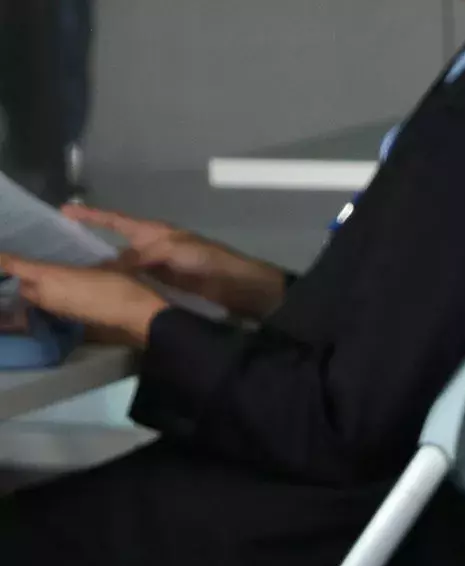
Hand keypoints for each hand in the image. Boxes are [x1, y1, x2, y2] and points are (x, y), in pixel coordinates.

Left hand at [0, 255, 166, 345]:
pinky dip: (53, 297)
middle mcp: (47, 294)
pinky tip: (68, 290)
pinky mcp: (69, 317)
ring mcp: (58, 309)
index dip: (4, 261)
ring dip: (38, 288)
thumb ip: (79, 269)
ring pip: (37, 297)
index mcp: (51, 277)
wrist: (135, 314)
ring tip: (50, 277)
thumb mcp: (102, 267)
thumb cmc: (118, 285)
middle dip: (25, 277)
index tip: (1, 256)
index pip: (17, 267)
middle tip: (34, 265)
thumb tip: (73, 269)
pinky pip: (52, 304)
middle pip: (24, 286)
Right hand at [64, 205, 284, 317]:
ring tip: (78, 280)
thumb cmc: (211, 261)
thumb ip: (140, 257)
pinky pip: (140, 285)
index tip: (64, 211)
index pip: (116, 221)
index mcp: (156, 232)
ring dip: (106, 274)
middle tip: (62, 259)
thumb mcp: (173, 252)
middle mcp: (154, 248)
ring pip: (126, 269)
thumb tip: (108, 268)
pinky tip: (110, 296)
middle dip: (92, 250)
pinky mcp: (169, 289)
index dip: (92, 216)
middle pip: (117, 247)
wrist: (244, 288)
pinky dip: (124, 288)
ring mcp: (161, 270)